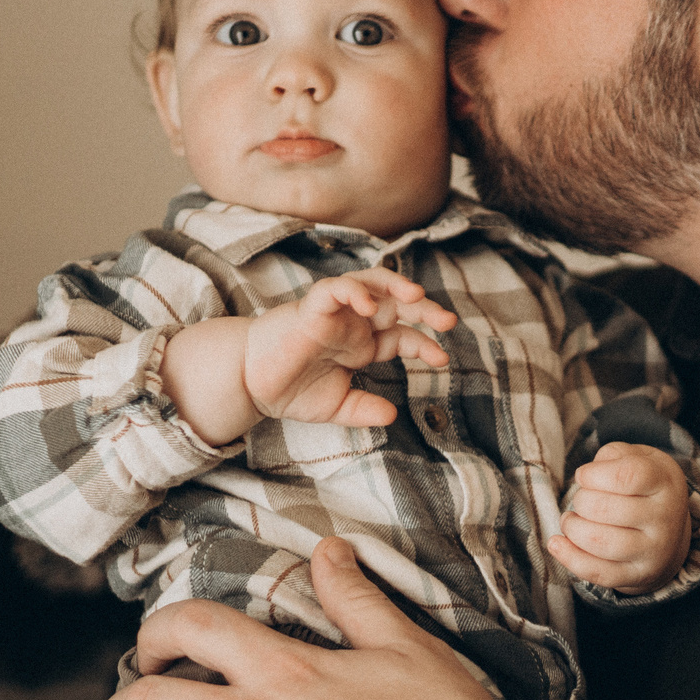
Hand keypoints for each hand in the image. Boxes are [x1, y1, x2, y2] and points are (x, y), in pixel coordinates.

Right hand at [245, 270, 454, 426]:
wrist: (250, 384)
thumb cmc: (289, 388)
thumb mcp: (335, 406)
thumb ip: (363, 410)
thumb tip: (393, 416)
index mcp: (362, 343)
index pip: (403, 335)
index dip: (425, 344)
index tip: (442, 360)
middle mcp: (353, 323)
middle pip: (396, 304)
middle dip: (424, 309)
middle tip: (449, 321)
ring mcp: (334, 313)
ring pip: (371, 284)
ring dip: (395, 286)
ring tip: (417, 297)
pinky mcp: (310, 308)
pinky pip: (334, 289)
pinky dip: (352, 292)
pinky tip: (368, 305)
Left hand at [552, 442, 692, 593]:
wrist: (672, 532)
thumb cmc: (645, 487)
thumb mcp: (639, 459)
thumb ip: (612, 456)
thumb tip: (586, 475)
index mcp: (665, 483)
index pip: (628, 475)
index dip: (594, 474)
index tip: (583, 475)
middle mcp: (665, 518)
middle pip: (605, 509)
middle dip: (580, 501)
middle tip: (581, 500)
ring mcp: (654, 550)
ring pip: (600, 542)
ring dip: (573, 529)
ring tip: (571, 520)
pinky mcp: (640, 575)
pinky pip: (600, 573)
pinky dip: (571, 558)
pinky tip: (557, 544)